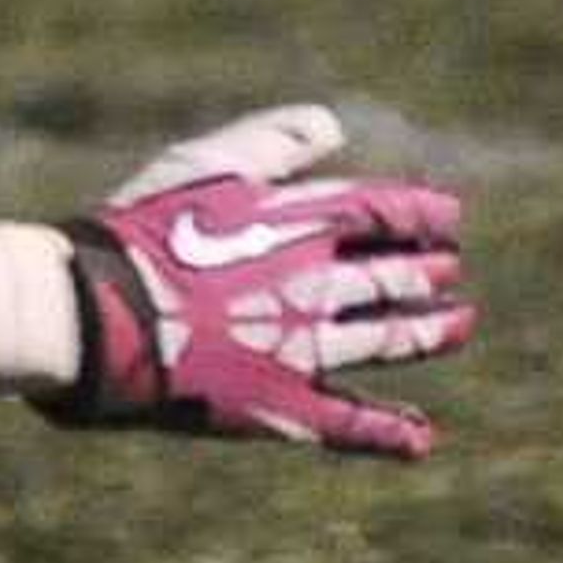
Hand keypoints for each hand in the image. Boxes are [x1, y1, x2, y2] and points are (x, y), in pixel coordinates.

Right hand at [41, 102, 468, 454]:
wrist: (103, 314)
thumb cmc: (144, 230)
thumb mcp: (207, 163)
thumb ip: (274, 140)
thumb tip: (334, 124)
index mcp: (302, 224)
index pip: (384, 213)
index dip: (422, 213)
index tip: (449, 216)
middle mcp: (319, 286)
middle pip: (392, 276)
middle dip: (426, 271)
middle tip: (448, 269)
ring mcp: (308, 350)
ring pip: (386, 339)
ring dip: (427, 332)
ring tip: (459, 325)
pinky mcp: (284, 407)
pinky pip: (351, 423)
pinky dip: (390, 432)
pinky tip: (422, 438)